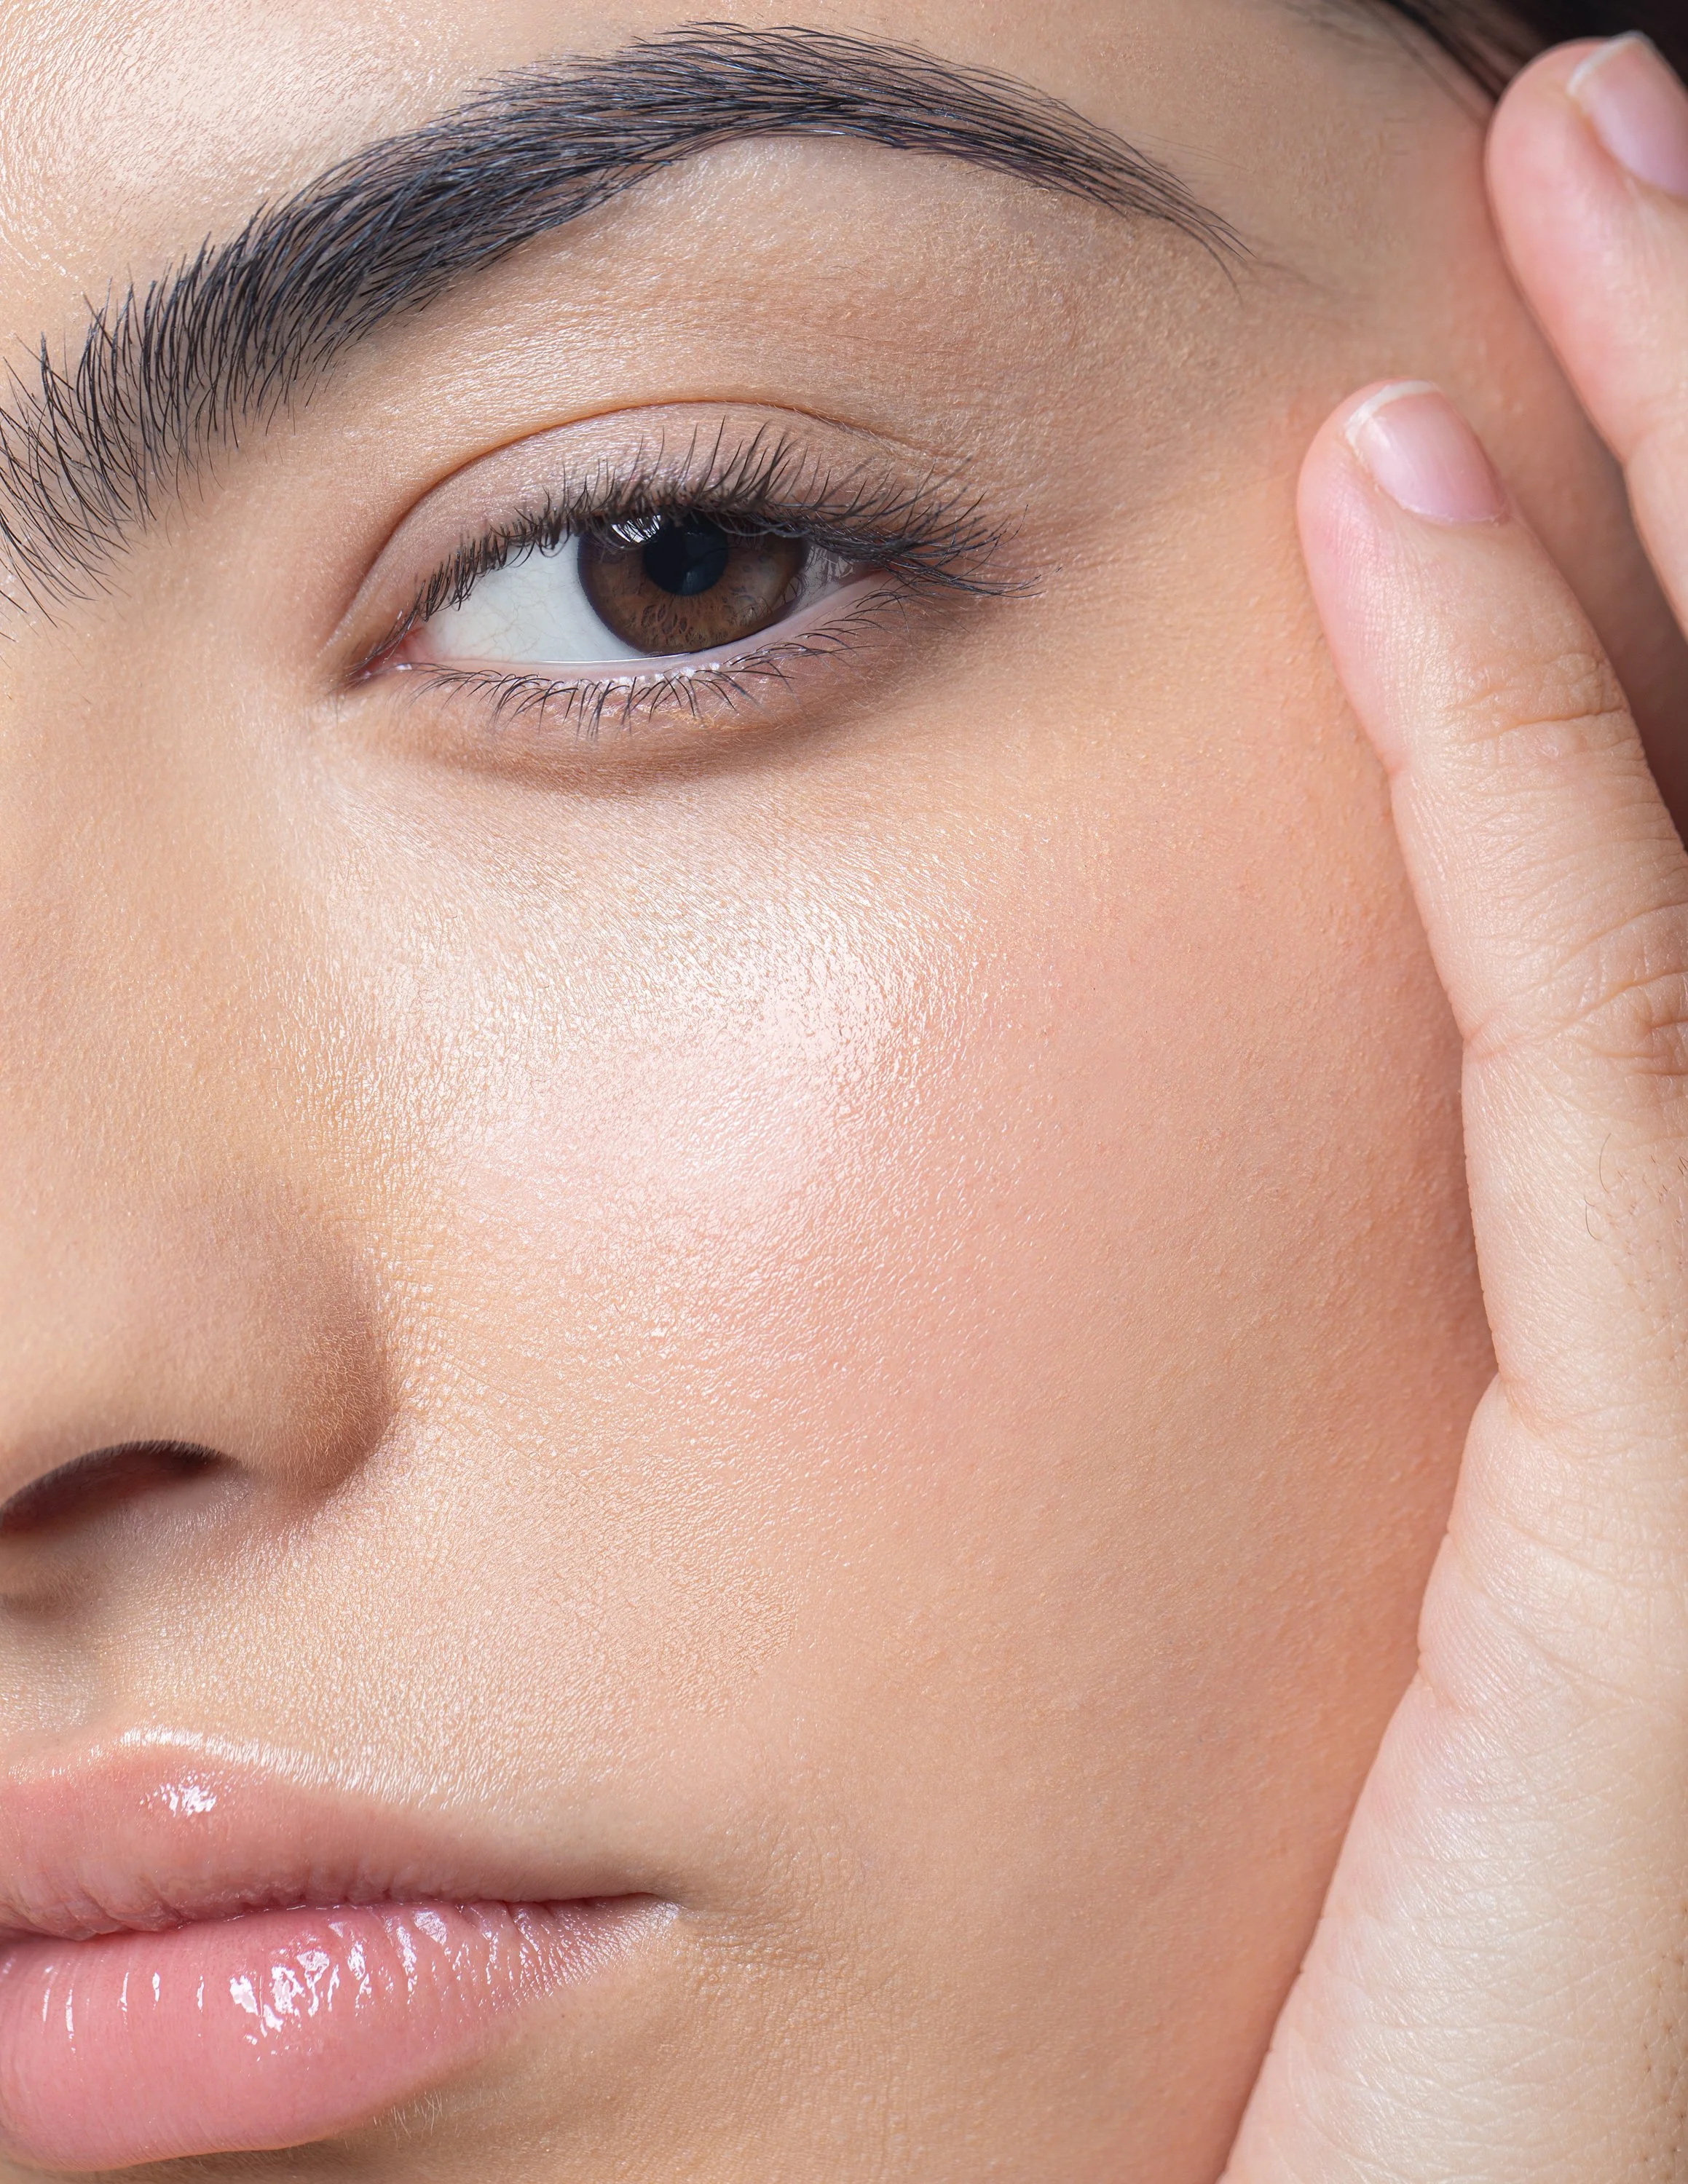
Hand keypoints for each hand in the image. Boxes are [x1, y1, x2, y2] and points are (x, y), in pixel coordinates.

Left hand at [1225, 38, 1687, 2182]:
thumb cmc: (1328, 1926)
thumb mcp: (1350, 1526)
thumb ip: (1375, 1262)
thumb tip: (1298, 1004)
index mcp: (1643, 1283)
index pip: (1654, 823)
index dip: (1616, 554)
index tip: (1497, 322)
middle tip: (1592, 127)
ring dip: (1649, 486)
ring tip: (1573, 162)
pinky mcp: (1667, 1504)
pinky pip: (1595, 1036)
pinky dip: (1518, 755)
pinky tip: (1395, 513)